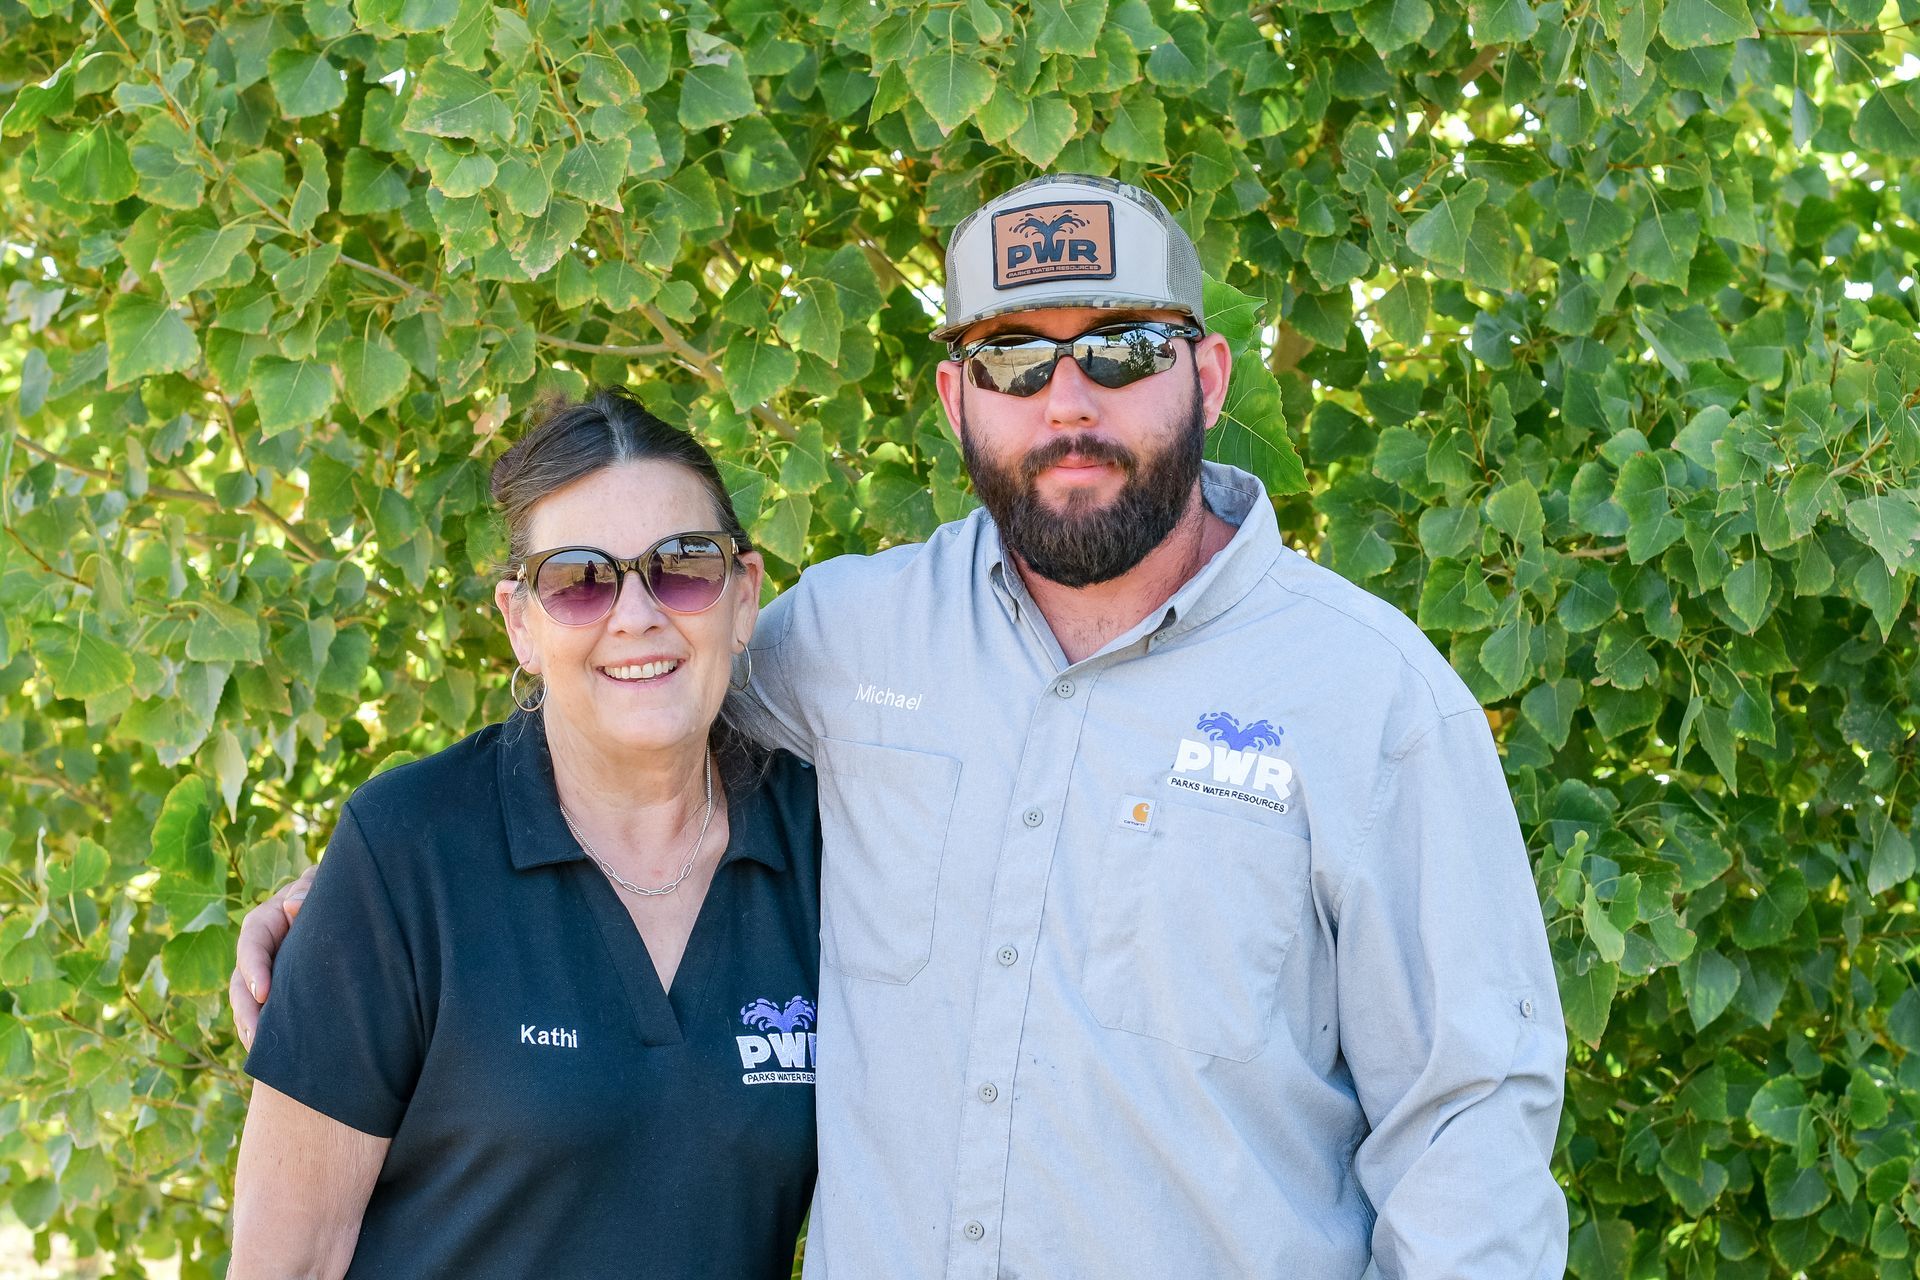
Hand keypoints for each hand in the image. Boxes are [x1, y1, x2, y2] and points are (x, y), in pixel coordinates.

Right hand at [229, 866, 315, 1049]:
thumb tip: (292, 906)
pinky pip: (265, 1011)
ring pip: (248, 1000)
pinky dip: (264, 1029)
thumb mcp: (320, 883)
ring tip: (260, 1050)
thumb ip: (308, 888)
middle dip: (247, 1009)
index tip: (263, 992)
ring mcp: (267, 971)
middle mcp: (261, 949)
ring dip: (251, 1025)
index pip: (252, 943)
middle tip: (256, 1035)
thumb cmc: (332, 890)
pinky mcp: (278, 989)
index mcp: (266, 921)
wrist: (345, 904)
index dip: (253, 968)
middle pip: (242, 981)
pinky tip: (270, 1051)